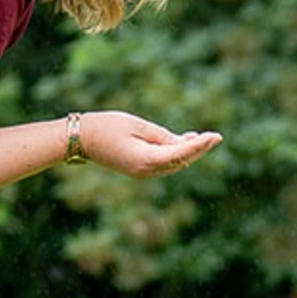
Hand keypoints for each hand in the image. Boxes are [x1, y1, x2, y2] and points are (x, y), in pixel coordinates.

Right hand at [79, 111, 222, 178]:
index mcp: (145, 160)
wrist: (80, 140)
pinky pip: (163, 163)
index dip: (200, 145)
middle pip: (180, 161)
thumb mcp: (136, 125)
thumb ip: (161, 136)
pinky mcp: (138, 169)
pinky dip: (176, 154)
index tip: (215, 136)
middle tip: (216, 137)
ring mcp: (142, 172)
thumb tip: (182, 143)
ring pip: (173, 164)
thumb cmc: (105, 127)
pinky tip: (185, 142)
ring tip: (205, 138)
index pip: (180, 153)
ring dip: (188, 152)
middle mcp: (146, 170)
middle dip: (198, 150)